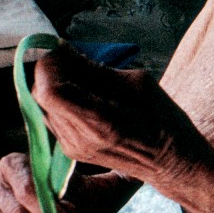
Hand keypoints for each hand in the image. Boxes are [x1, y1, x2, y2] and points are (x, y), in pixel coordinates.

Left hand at [31, 46, 213, 193]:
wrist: (173, 163)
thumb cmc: (166, 122)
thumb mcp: (140, 85)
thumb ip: (97, 70)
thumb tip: (65, 51)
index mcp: (99, 124)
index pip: (50, 91)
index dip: (50, 65)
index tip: (63, 49)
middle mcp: (78, 140)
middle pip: (40, 96)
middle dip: (51, 71)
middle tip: (72, 57)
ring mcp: (71, 148)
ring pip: (41, 105)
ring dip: (54, 83)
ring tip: (81, 76)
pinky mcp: (70, 150)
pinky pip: (51, 116)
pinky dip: (60, 98)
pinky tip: (82, 93)